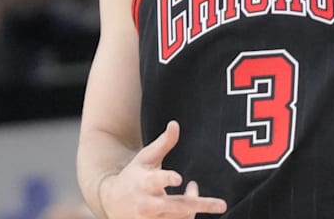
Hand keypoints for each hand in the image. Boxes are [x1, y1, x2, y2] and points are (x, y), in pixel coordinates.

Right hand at [99, 121, 226, 218]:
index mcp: (144, 182)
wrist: (112, 203)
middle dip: (199, 204)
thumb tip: (175, 124)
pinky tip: (190, 205)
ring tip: (193, 188)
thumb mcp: (145, 158)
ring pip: (181, 216)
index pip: (156, 181)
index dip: (167, 179)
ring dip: (195, 204)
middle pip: (176, 206)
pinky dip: (189, 215)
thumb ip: (163, 143)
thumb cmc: (133, 176)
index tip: (178, 178)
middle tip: (222, 205)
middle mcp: (147, 203)